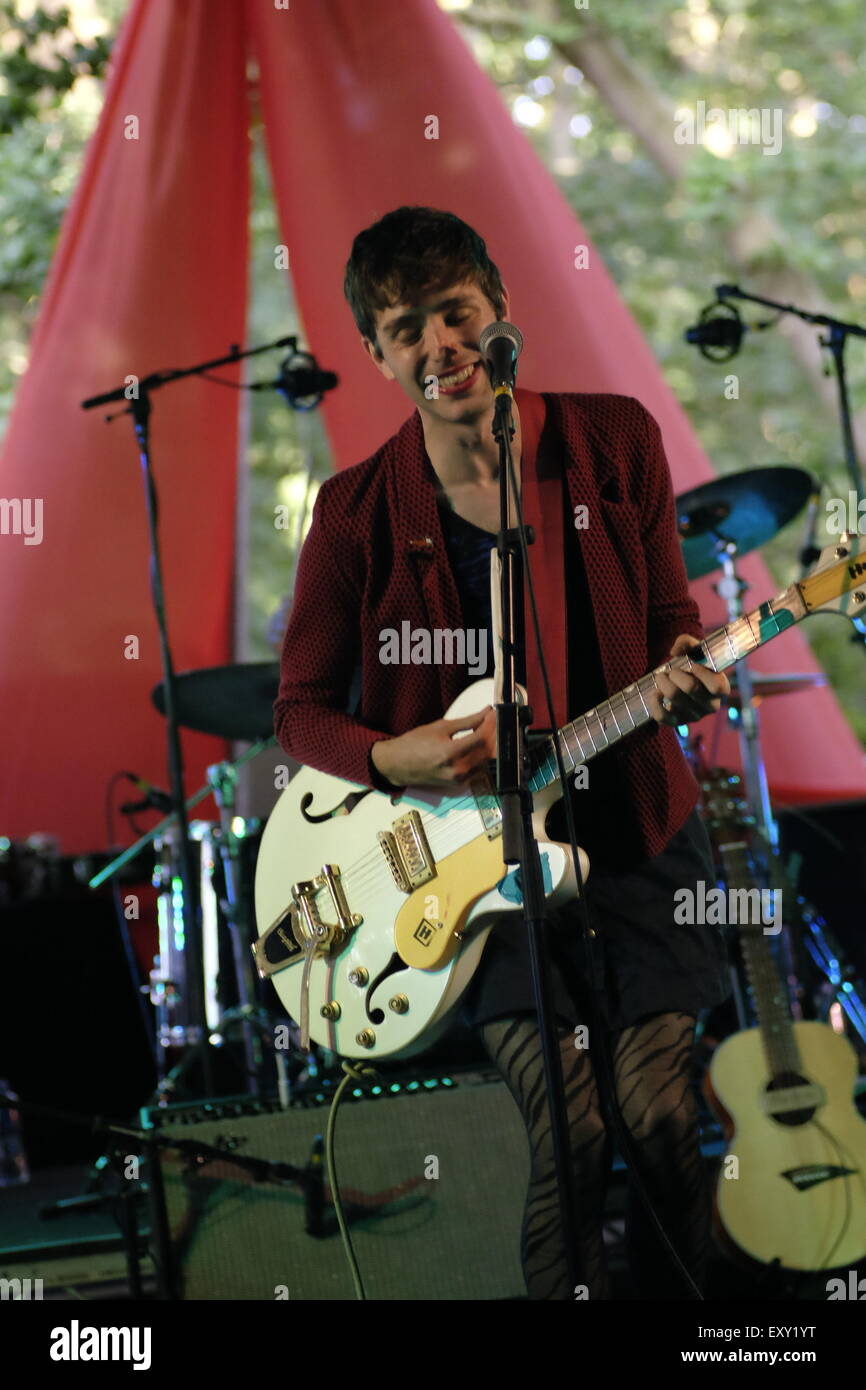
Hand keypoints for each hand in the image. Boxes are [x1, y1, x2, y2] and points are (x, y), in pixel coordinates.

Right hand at [371, 707, 496, 788]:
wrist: (397, 764)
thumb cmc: (413, 744)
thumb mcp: (440, 727)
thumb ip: (467, 721)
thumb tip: (486, 712)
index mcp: (450, 752)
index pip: (481, 737)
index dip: (491, 724)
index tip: (494, 713)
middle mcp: (457, 769)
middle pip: (487, 750)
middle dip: (494, 734)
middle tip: (494, 720)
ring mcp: (459, 779)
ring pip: (486, 761)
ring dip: (490, 745)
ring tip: (489, 730)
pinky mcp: (459, 784)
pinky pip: (479, 769)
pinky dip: (483, 756)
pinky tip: (481, 744)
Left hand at [649, 634, 729, 726]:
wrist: (680, 680)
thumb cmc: (692, 663)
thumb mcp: (694, 649)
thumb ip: (687, 642)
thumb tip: (675, 651)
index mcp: (721, 688)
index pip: (717, 687)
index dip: (703, 674)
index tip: (693, 665)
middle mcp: (711, 706)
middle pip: (691, 689)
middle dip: (675, 674)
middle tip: (670, 671)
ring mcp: (695, 716)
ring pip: (675, 699)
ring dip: (663, 683)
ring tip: (661, 677)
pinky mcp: (678, 723)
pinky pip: (663, 717)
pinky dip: (654, 703)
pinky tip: (655, 693)